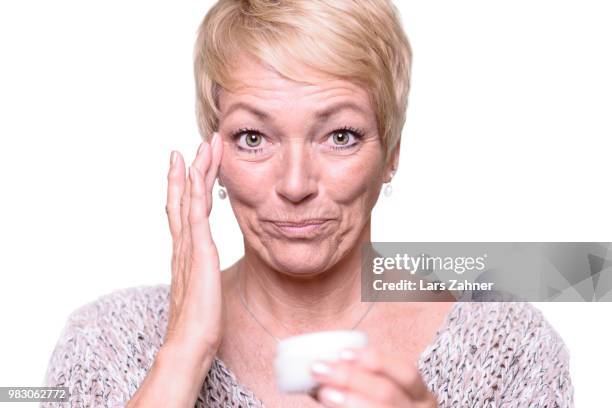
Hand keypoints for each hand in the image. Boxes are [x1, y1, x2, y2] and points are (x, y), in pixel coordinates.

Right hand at [163, 131, 223, 360]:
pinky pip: (195, 216)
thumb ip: (202, 276)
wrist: (189, 345)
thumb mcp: (204, 292)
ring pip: (189, 201)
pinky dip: (194, 192)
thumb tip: (206, 270)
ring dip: (194, 172)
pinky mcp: (199, 254)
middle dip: (190, 171)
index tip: (191, 165)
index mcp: (186, 254)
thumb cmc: (198, 325)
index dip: (186, 187)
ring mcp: (189, 248)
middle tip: (197, 145)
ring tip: (200, 148)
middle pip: (183, 200)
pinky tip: (197, 174)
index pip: (185, 213)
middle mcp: (183, 246)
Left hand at [310, 346, 437, 407]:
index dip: (376, 360)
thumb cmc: (380, 405)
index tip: (343, 353)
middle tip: (319, 369)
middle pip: (386, 392)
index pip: (406, 372)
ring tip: (323, 392)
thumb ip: (361, 378)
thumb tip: (324, 363)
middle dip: (350, 378)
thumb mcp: (382, 391)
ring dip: (348, 400)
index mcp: (419, 395)